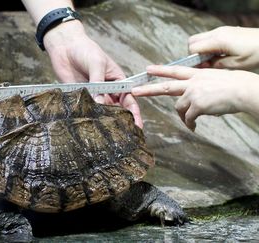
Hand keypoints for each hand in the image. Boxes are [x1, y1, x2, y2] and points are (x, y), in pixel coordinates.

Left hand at [44, 21, 142, 127]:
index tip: (137, 126)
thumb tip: (99, 102)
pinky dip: (87, 117)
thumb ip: (98, 83)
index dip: (134, 114)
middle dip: (120, 122)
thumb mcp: (96, 63)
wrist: (64, 46)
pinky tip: (87, 124)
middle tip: (122, 136)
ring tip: (105, 133)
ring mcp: (93, 95)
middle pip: (116, 110)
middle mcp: (107, 91)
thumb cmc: (85, 50)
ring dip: (103, 121)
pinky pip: (85, 109)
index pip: (129, 100)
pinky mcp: (79, 98)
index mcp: (117, 81)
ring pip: (101, 112)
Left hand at [131, 65, 258, 129]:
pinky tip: (194, 127)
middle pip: (166, 86)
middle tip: (135, 91)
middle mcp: (193, 82)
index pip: (175, 71)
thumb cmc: (237, 86)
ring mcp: (194, 93)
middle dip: (148, 89)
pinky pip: (189, 118)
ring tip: (190, 122)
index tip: (148, 69)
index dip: (160, 70)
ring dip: (183, 116)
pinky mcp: (197, 105)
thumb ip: (204, 86)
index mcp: (198, 74)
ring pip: (179, 107)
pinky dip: (190, 124)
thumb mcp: (217, 79)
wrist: (244, 90)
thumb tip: (200, 98)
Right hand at [190, 26, 258, 69]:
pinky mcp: (226, 31)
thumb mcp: (236, 64)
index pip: (193, 48)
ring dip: (201, 50)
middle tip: (203, 63)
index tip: (199, 68)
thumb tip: (203, 66)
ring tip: (212, 60)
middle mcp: (218, 32)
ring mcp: (222, 30)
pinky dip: (208, 46)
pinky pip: (209, 37)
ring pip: (200, 38)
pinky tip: (219, 55)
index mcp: (219, 40)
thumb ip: (216, 65)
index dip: (193, 59)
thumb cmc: (258, 53)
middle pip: (193, 40)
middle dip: (194, 53)